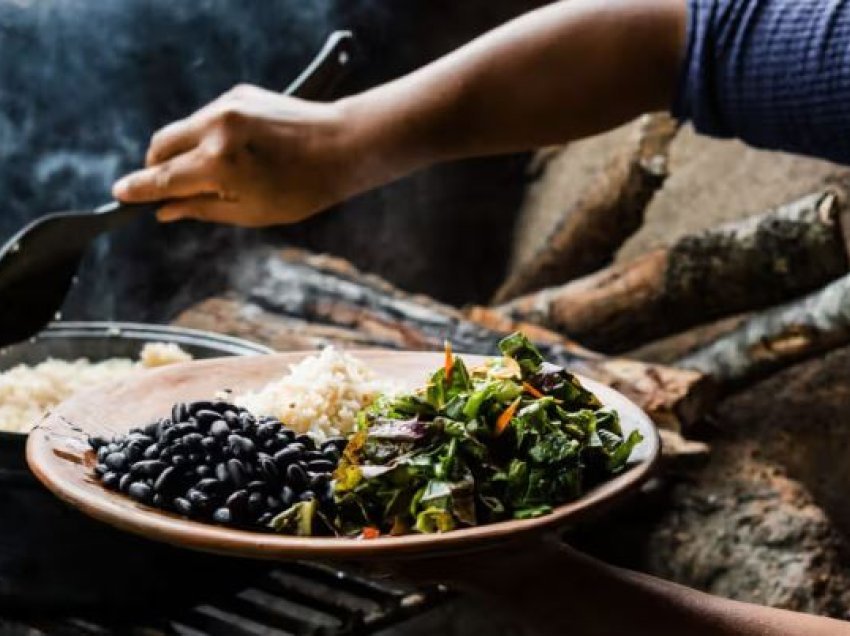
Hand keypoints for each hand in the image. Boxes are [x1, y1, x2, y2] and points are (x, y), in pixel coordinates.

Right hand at [112, 85, 356, 226]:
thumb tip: (163, 211)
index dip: (138, 189)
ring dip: (181, 150)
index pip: (162, 178)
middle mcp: (215, 128)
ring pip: (182, 129)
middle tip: (164, 187)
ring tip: (208, 173)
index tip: (120, 194)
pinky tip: (232, 151)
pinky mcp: (238, 93)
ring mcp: (226, 105)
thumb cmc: (302, 190)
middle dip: (156, 166)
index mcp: (218, 164)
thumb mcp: (250, 212)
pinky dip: (205, 135)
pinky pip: (206, 117)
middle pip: (161, 145)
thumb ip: (201, 209)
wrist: (342, 146)